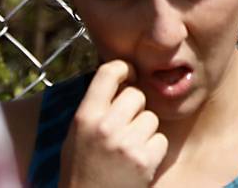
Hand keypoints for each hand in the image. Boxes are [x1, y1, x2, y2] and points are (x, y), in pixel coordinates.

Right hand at [59, 61, 167, 187]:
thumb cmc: (82, 169)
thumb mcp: (76, 135)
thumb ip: (96, 108)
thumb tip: (122, 78)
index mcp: (85, 118)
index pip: (108, 73)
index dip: (123, 69)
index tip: (129, 76)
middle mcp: (105, 128)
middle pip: (137, 95)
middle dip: (136, 108)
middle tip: (124, 127)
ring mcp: (126, 144)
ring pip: (152, 118)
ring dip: (145, 131)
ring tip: (127, 149)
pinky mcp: (145, 160)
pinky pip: (161, 140)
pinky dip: (153, 150)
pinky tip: (137, 163)